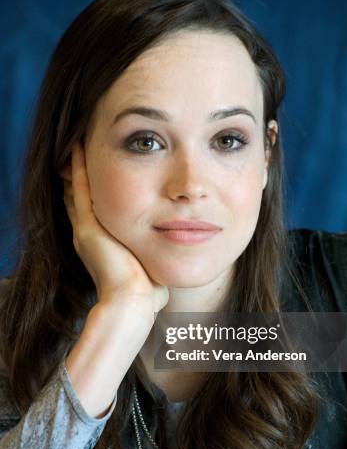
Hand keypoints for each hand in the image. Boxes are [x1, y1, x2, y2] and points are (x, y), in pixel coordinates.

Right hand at [60, 140, 168, 311]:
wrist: (132, 304)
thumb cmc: (146, 296)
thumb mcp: (149, 274)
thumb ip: (154, 266)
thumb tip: (167, 273)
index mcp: (102, 247)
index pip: (95, 213)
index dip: (95, 194)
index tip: (101, 177)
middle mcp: (89, 236)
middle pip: (81, 198)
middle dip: (82, 177)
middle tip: (81, 154)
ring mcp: (85, 229)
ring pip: (77, 189)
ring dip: (78, 167)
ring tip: (78, 145)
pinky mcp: (87, 225)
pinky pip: (80, 188)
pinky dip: (79, 168)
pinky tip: (79, 148)